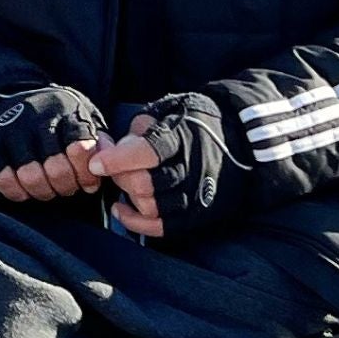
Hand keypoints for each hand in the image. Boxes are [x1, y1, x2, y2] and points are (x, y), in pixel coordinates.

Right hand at [0, 85, 107, 204]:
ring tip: (48, 189)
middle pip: (56, 169)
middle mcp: (36, 118)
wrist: (5, 97)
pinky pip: (4, 181)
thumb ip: (98, 139)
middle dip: (66, 187)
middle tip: (67, 188)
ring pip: (30, 178)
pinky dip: (18, 192)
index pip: (81, 147)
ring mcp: (10, 132)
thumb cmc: (53, 116)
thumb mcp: (81, 115)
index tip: (88, 183)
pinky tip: (26, 189)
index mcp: (64, 110)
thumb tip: (108, 162)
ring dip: (44, 192)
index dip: (86, 173)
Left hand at [91, 94, 243, 238]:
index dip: (116, 159)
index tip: (96, 161)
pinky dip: (135, 222)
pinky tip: (122, 208)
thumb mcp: (171, 110)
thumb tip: (108, 145)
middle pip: (143, 184)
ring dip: (128, 195)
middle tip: (111, 166)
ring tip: (121, 182)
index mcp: (184, 138)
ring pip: (150, 207)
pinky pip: (160, 227)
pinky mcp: (199, 214)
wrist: (243, 140)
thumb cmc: (198, 122)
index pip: (147, 152)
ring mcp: (197, 195)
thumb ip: (140, 127)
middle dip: (119, 176)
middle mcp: (192, 169)